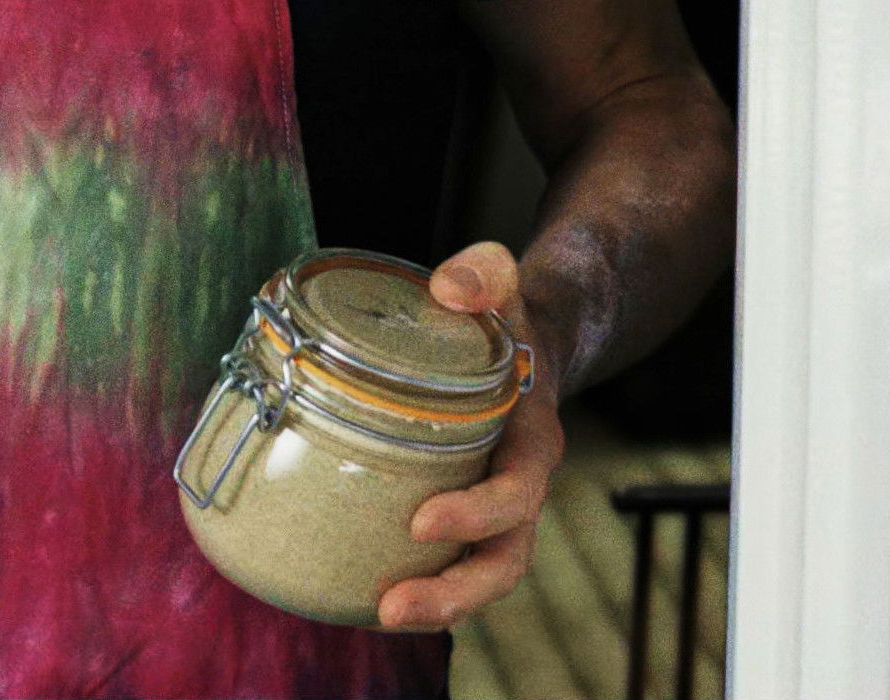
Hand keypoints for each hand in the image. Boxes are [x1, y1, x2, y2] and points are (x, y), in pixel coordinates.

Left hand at [373, 241, 564, 632]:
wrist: (525, 342)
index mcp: (532, 441)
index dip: (477, 514)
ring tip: (378, 615)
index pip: (517, 493)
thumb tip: (449, 287)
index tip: (422, 520)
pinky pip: (447, 562)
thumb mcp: (500, 281)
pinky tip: (357, 592)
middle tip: (393, 606)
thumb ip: (484, 273)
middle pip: (503, 561)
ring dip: (436, 604)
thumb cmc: (504, 317)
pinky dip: (415, 582)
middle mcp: (520, 487)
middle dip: (454, 592)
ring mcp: (492, 509)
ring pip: (478, 576)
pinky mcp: (462, 516)